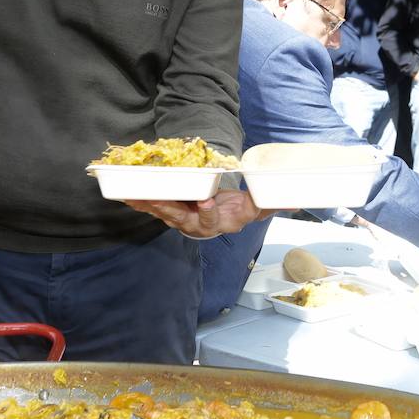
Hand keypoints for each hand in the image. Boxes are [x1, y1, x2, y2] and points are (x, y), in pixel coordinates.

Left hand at [122, 190, 270, 239]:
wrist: (225, 215)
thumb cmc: (240, 209)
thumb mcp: (256, 208)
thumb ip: (271, 204)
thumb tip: (293, 201)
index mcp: (220, 222)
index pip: (213, 220)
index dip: (209, 212)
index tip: (207, 201)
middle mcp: (198, 224)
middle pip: (181, 217)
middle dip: (167, 208)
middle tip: (156, 198)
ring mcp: (182, 219)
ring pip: (163, 212)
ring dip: (147, 204)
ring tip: (131, 195)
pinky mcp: (171, 211)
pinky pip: (154, 206)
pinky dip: (140, 200)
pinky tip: (125, 194)